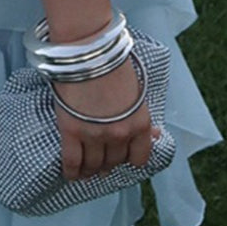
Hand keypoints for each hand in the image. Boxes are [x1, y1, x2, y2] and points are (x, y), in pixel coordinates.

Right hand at [54, 59, 158, 180]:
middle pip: (114, 161)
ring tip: (86, 169)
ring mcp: (95, 135)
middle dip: (108, 163)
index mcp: (139, 123)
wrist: (88, 51)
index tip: (122, 158)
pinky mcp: (71, 131)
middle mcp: (120, 134)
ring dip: (90, 169)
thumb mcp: (135, 92)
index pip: (139, 158)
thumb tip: (155, 135)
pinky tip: (72, 174)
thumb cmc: (112, 65)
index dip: (129, 160)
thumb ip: (141, 116)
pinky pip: (72, 161)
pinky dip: (72, 171)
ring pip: (93, 165)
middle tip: (101, 162)